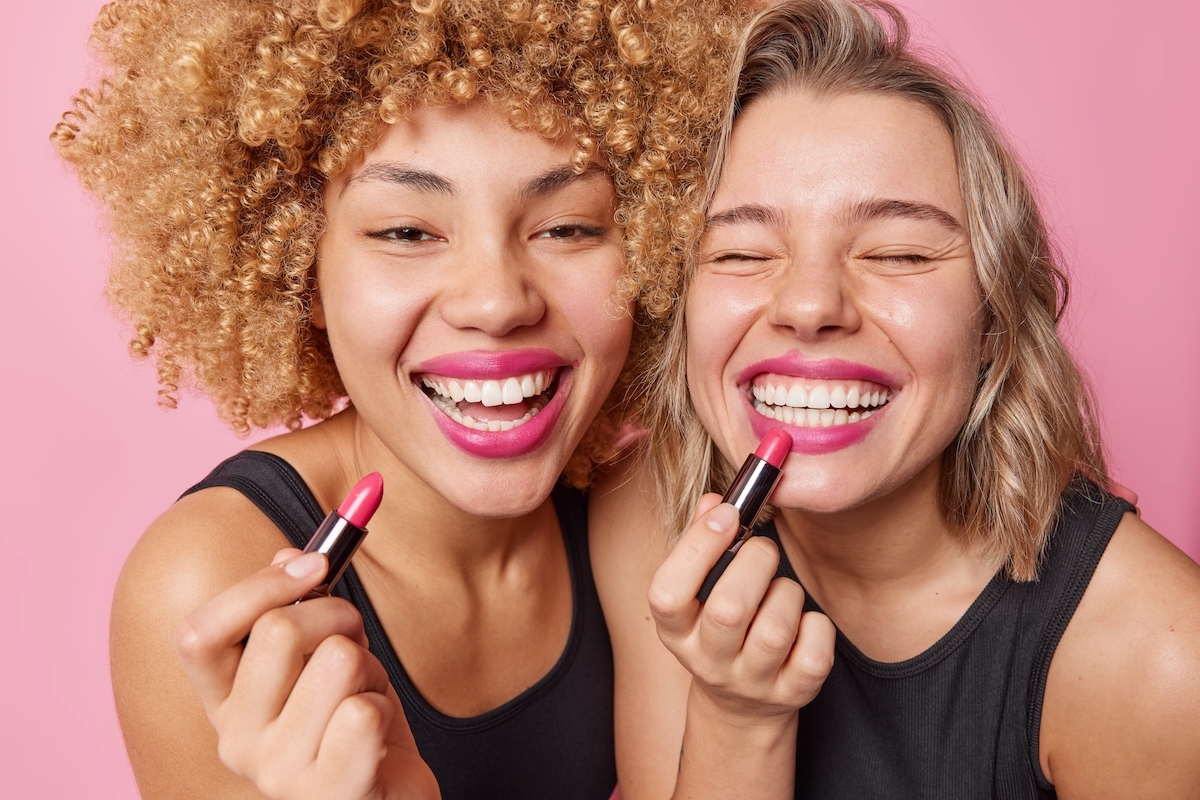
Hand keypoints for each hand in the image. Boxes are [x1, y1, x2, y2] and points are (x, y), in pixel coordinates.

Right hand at [175, 548, 439, 799]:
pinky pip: (363, 711)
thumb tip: (292, 556)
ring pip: (337, 660)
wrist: (390, 795)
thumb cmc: (356, 722)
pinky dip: (385, 706)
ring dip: (370, 667)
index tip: (314, 566)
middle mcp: (235, 739)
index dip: (257, 587)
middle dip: (338, 614)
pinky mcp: (328, 791)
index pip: (199, 634)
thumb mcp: (324, 656)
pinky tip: (378, 736)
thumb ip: (302, 607)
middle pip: (278, 630)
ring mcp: (277, 772)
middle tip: (355, 639)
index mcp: (225, 700)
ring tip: (365, 697)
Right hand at [648, 495, 834, 723]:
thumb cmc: (719, 627)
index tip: (726, 514)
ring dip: (786, 593)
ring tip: (779, 591)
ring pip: (776, 629)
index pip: (667, 594)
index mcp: (675, 632)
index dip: (697, 547)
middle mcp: (708, 662)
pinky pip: (815, 652)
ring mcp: (750, 683)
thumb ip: (701, 542)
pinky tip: (801, 623)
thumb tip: (715, 502)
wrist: (742, 703)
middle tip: (762, 550)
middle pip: (728, 610)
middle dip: (755, 561)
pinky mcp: (793, 694)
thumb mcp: (698, 591)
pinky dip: (816, 625)